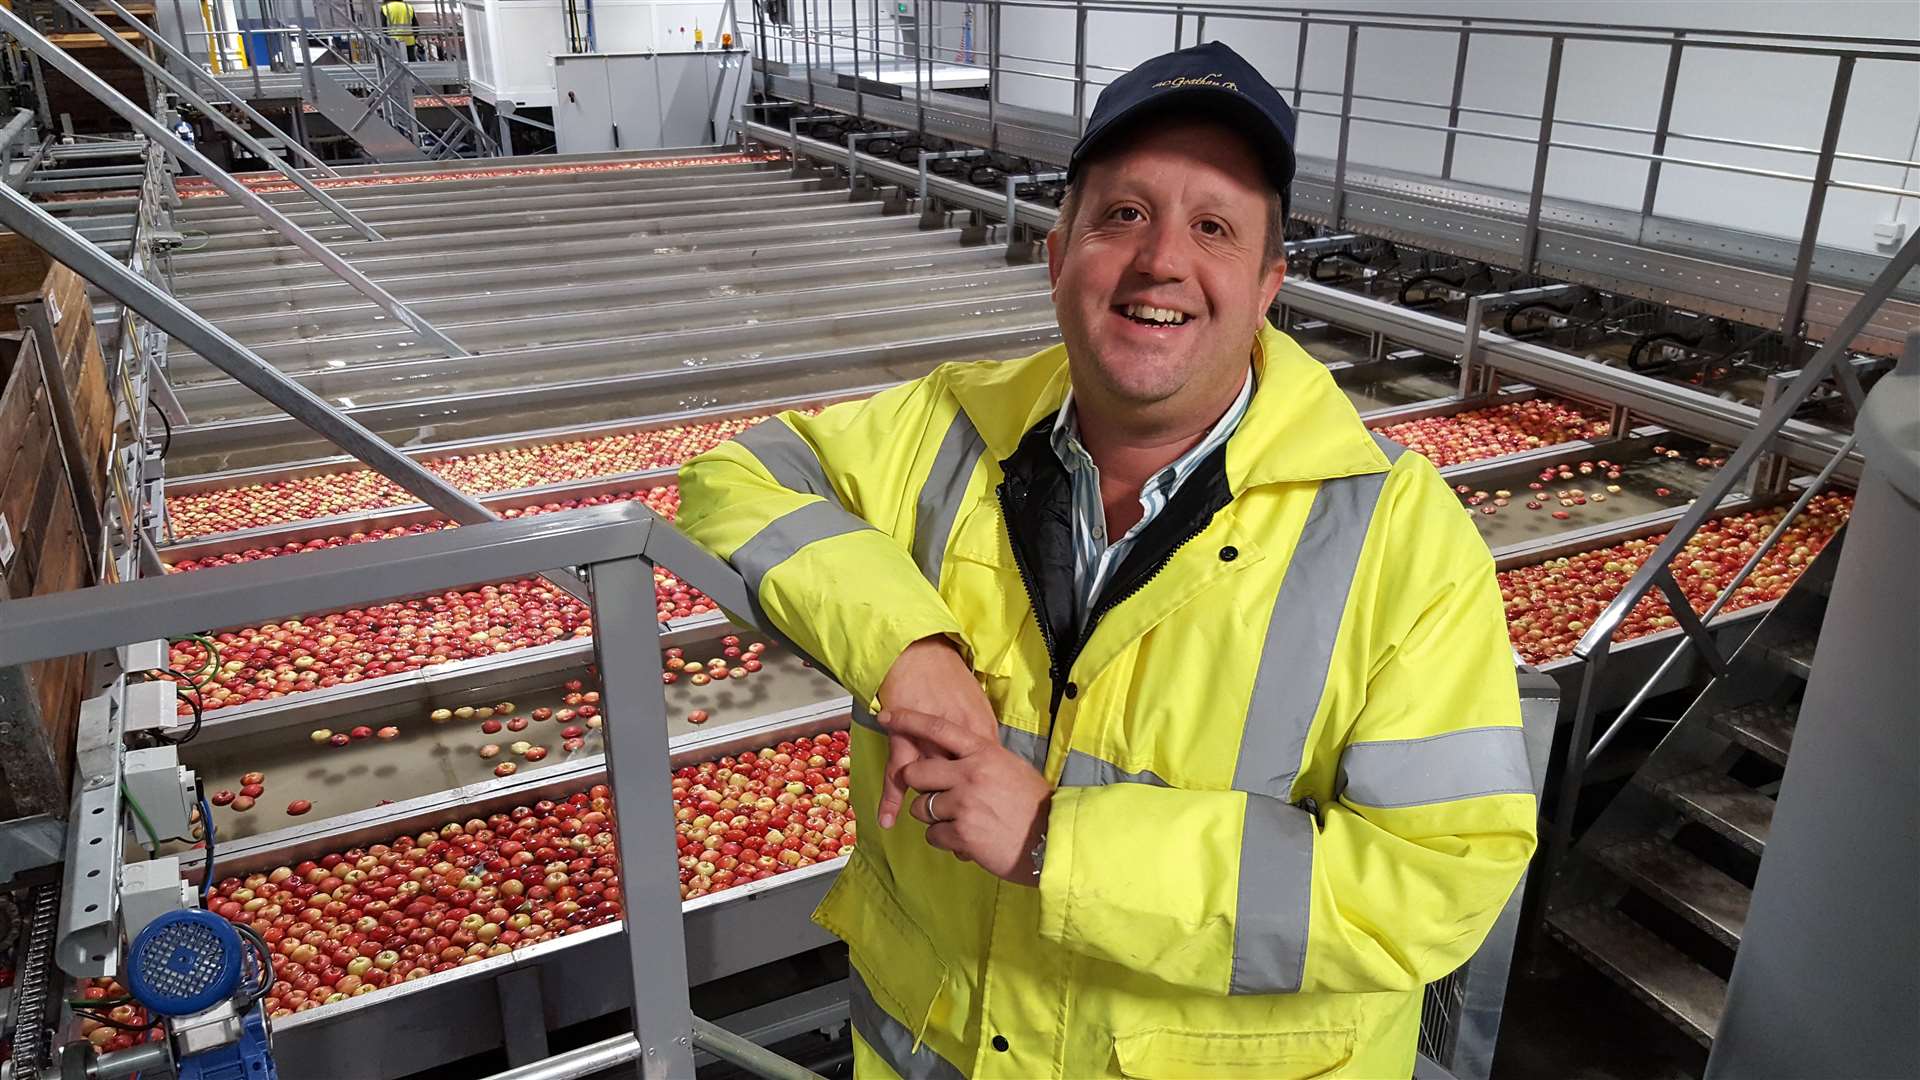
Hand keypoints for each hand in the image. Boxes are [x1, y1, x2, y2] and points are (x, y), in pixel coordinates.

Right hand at [875, 636, 998, 828]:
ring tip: (947, 842)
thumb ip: (982, 737)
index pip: (990, 776)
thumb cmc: (948, 677)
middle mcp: (958, 740)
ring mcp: (930, 741)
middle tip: (975, 843)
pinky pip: (898, 774)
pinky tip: (889, 821)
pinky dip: (891, 798)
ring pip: (932, 787)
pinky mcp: (904, 738)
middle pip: (964, 788)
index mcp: (980, 732)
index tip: (998, 825)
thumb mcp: (976, 706)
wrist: (919, 653)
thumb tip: (991, 764)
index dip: (993, 802)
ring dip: (936, 816)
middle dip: (969, 817)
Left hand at [881, 707, 1050, 884]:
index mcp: (984, 752)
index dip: (909, 720)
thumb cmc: (1034, 805)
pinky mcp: (961, 833)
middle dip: (919, 785)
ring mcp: (964, 803)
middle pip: (916, 772)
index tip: (887, 716)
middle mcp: (970, 774)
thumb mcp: (1010, 768)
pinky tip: (968, 840)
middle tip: (935, 794)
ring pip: (921, 808)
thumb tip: (957, 759)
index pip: (938, 728)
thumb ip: (981, 761)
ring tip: (960, 822)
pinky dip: (946, 840)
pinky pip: (933, 835)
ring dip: (934, 818)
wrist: (1052, 840)